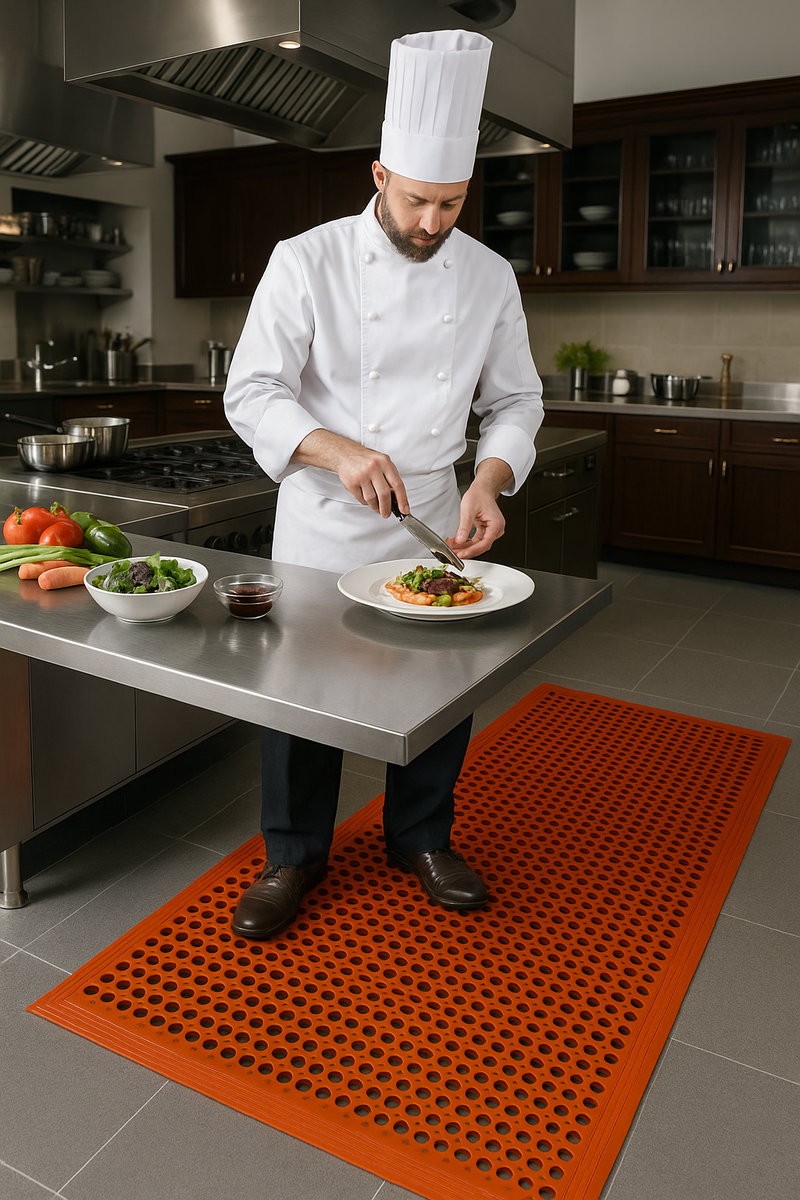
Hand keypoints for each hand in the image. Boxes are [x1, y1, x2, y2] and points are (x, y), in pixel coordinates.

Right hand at [292, 429, 408, 516]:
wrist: (345, 454)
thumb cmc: (366, 460)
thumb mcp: (382, 462)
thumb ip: (390, 477)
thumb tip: (397, 498)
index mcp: (385, 462)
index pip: (397, 484)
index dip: (402, 499)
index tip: (404, 510)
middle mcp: (374, 468)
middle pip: (384, 494)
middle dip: (387, 508)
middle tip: (387, 514)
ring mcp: (361, 475)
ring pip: (372, 499)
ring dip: (375, 507)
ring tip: (377, 507)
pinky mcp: (351, 483)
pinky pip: (361, 499)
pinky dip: (365, 502)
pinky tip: (367, 499)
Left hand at [447, 458, 512, 559]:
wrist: (482, 489)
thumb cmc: (479, 495)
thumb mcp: (468, 510)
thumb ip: (465, 526)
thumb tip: (460, 540)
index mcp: (496, 524)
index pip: (484, 543)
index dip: (472, 551)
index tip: (461, 554)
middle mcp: (496, 529)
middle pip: (482, 546)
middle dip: (467, 550)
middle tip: (454, 553)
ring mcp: (492, 530)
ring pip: (478, 544)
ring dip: (466, 547)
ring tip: (453, 549)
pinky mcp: (486, 530)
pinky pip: (477, 540)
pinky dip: (467, 542)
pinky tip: (458, 543)